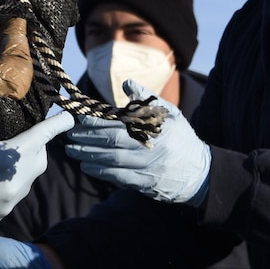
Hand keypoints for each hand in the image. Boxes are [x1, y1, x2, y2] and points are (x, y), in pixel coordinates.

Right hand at [0, 89, 73, 231]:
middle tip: (24, 136)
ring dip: (20, 168)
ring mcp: (7, 205)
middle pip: (39, 160)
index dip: (57, 124)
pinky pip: (9, 199)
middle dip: (37, 147)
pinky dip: (5, 187)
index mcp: (10, 159)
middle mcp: (15, 184)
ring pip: (26, 181)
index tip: (70, 117)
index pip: (43, 135)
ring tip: (0, 158)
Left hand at [63, 81, 210, 204]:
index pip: (120, 123)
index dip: (97, 122)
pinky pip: (118, 178)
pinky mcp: (146, 184)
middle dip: (87, 139)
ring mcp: (149, 168)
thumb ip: (147, 99)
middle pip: (113, 142)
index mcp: (156, 127)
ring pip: (112, 162)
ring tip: (71, 151)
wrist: (200, 173)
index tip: (79, 118)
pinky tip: (87, 166)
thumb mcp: (171, 114)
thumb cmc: (182, 139)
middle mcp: (152, 148)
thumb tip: (127, 83)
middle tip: (69, 135)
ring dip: (88, 156)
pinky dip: (100, 172)